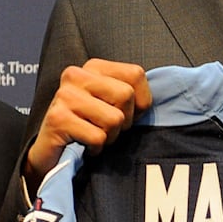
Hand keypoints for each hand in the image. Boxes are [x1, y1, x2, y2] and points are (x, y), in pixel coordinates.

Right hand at [25, 59, 151, 191]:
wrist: (52, 155)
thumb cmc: (89, 128)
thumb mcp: (113, 104)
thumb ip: (133, 94)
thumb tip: (170, 92)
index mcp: (93, 66)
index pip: (136, 74)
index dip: (140, 101)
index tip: (125, 114)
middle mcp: (76, 75)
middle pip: (126, 96)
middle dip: (123, 121)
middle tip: (106, 128)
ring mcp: (64, 96)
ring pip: (114, 119)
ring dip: (109, 137)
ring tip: (93, 136)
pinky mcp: (57, 119)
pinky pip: (98, 137)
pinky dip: (96, 149)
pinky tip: (83, 146)